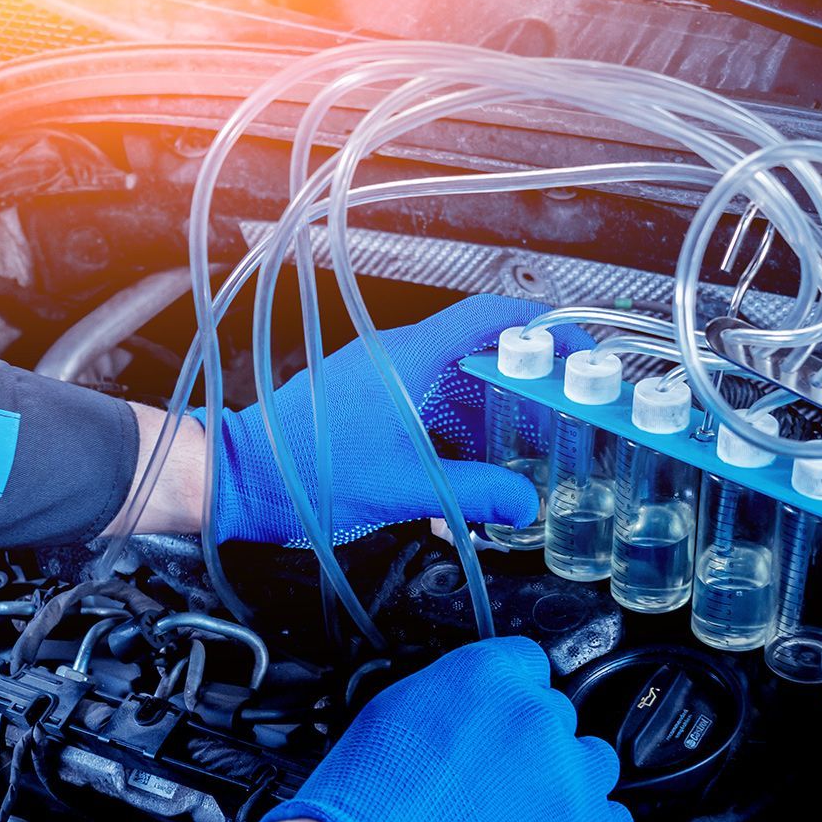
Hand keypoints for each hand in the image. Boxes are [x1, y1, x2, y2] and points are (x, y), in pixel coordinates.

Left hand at [208, 295, 591, 545]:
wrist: (241, 479)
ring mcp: (380, 380)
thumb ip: (474, 495)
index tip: (579, 350)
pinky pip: (427, 408)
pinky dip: (455, 436)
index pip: (493, 316)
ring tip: (520, 459)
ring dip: (489, 420)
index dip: (546, 328)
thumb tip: (524, 504)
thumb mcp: (405, 488)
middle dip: (526, 388)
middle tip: (561, 417)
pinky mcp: (367, 405)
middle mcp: (397, 358)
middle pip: (481, 355)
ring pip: (455, 387)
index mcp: (410, 358)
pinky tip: (469, 477)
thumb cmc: (306, 471)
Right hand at [260, 637, 633, 821]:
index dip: (509, 701)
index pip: (528, 665)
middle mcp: (536, 717)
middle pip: (557, 718)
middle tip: (493, 783)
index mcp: (489, 676)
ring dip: (563, 786)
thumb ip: (450, 698)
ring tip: (516, 820)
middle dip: (529, 748)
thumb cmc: (363, 809)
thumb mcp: (392, 715)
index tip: (500, 725)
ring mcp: (566, 777)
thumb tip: (472, 708)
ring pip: (592, 765)